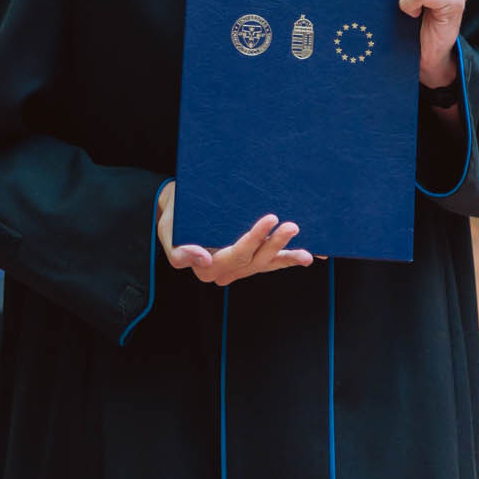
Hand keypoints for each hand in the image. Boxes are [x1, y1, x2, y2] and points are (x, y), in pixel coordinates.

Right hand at [158, 185, 314, 285]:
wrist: (178, 206)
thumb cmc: (175, 215)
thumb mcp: (169, 231)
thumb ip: (181, 251)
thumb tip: (204, 260)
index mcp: (207, 267)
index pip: (235, 254)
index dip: (254, 238)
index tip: (269, 219)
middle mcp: (225, 272)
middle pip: (255, 261)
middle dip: (275, 244)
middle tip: (291, 225)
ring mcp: (239, 267)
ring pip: (266, 265)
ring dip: (287, 258)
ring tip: (306, 253)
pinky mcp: (249, 259)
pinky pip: (271, 263)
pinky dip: (289, 260)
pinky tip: (309, 256)